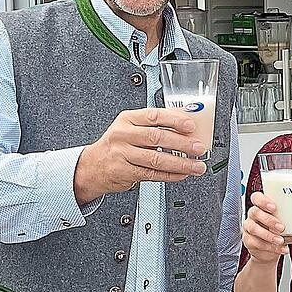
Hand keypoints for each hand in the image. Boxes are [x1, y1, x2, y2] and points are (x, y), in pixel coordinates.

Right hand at [73, 108, 208, 204]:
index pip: (154, 116)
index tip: (191, 126)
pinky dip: (170, 175)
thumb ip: (155, 125)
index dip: (175, 120)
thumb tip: (186, 126)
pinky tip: (182, 174)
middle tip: (199, 148)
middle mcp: (123, 135)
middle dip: (182, 144)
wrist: (91, 166)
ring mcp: (122, 154)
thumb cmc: (117, 144)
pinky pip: (152, 174)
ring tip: (196, 166)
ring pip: (156, 159)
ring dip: (181, 163)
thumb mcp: (130, 127)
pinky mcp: (124, 172)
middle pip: (157, 138)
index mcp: (127, 119)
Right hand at [242, 191, 291, 263]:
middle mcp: (253, 215)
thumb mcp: (291, 221)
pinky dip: (270, 247)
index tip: (274, 207)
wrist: (271, 250)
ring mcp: (249, 228)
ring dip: (269, 235)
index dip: (263, 200)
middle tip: (281, 227)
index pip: (257, 197)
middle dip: (268, 220)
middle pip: (255, 212)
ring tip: (281, 240)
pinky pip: (256, 243)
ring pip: (254, 229)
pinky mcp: (248, 241)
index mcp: (262, 206)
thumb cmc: (279, 230)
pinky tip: (281, 249)